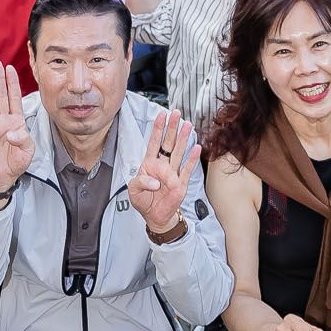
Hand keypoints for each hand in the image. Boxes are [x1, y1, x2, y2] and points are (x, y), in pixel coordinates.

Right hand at [0, 59, 35, 192]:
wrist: (4, 176)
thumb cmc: (17, 162)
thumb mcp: (28, 150)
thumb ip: (22, 139)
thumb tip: (11, 132)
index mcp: (17, 121)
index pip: (15, 98)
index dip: (12, 83)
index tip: (10, 69)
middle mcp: (4, 120)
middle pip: (1, 95)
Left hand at [126, 107, 198, 237]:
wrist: (154, 217)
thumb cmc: (143, 201)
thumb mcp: (134, 190)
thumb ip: (141, 182)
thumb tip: (155, 182)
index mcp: (149, 164)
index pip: (154, 142)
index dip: (157, 129)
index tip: (161, 115)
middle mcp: (162, 166)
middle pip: (168, 143)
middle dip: (172, 128)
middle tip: (176, 113)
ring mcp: (172, 174)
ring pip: (178, 152)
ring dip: (183, 139)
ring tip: (187, 125)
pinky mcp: (180, 184)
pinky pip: (187, 169)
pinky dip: (191, 159)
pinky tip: (196, 148)